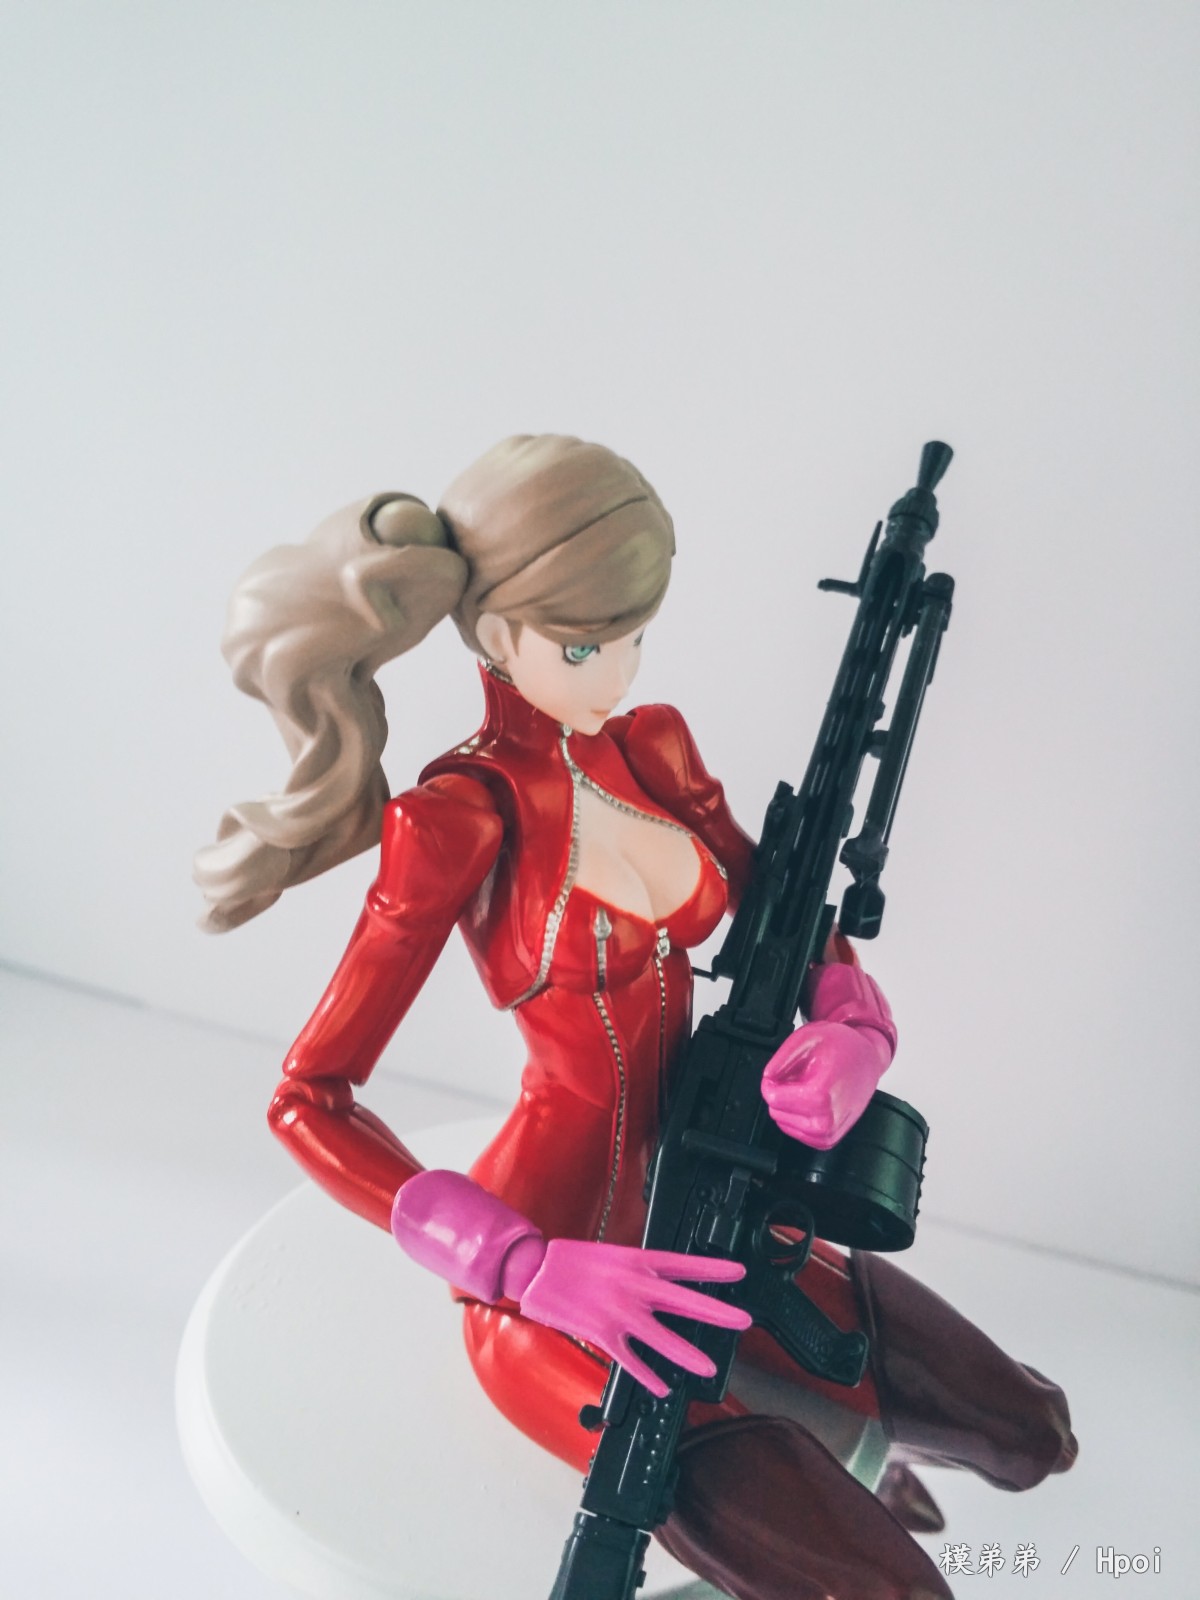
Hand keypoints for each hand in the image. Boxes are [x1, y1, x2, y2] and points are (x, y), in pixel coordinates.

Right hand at [516, 1239, 750, 1397]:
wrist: (536, 1271)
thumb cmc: (572, 1261)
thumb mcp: (612, 1254)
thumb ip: (639, 1270)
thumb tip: (662, 1280)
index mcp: (636, 1261)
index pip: (683, 1265)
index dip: (713, 1269)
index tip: (738, 1273)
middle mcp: (632, 1286)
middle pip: (682, 1301)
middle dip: (715, 1312)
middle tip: (742, 1321)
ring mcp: (618, 1312)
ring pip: (660, 1337)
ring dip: (686, 1353)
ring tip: (709, 1367)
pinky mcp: (602, 1333)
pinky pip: (630, 1360)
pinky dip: (647, 1375)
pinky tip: (661, 1389)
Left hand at [761, 962, 896, 1149]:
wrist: (867, 1059)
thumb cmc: (842, 1047)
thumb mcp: (807, 1038)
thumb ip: (781, 1060)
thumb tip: (767, 1078)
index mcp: (820, 1095)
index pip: (773, 1098)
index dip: (771, 1081)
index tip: (783, 1070)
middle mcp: (827, 1120)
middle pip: (777, 1112)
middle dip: (783, 1092)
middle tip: (803, 1076)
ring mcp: (829, 1133)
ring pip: (784, 1123)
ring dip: (790, 1105)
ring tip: (809, 1086)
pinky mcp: (828, 1140)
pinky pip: (797, 1132)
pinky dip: (797, 1116)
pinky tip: (809, 1100)